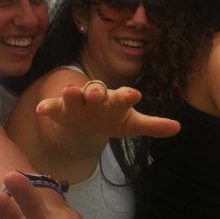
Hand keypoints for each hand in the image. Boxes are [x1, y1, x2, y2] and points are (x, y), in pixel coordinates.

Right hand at [36, 82, 179, 138]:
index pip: (123, 97)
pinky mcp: (60, 109)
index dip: (127, 96)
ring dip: (73, 94)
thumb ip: (152, 125)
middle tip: (98, 92)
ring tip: (71, 91)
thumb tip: (178, 127)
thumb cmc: (111, 117)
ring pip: (75, 96)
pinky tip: (41, 109)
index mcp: (115, 101)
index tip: (134, 95)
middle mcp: (96, 98)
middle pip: (97, 92)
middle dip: (97, 91)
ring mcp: (77, 102)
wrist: (84, 117)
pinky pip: (53, 106)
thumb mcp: (131, 124)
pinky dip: (48, 107)